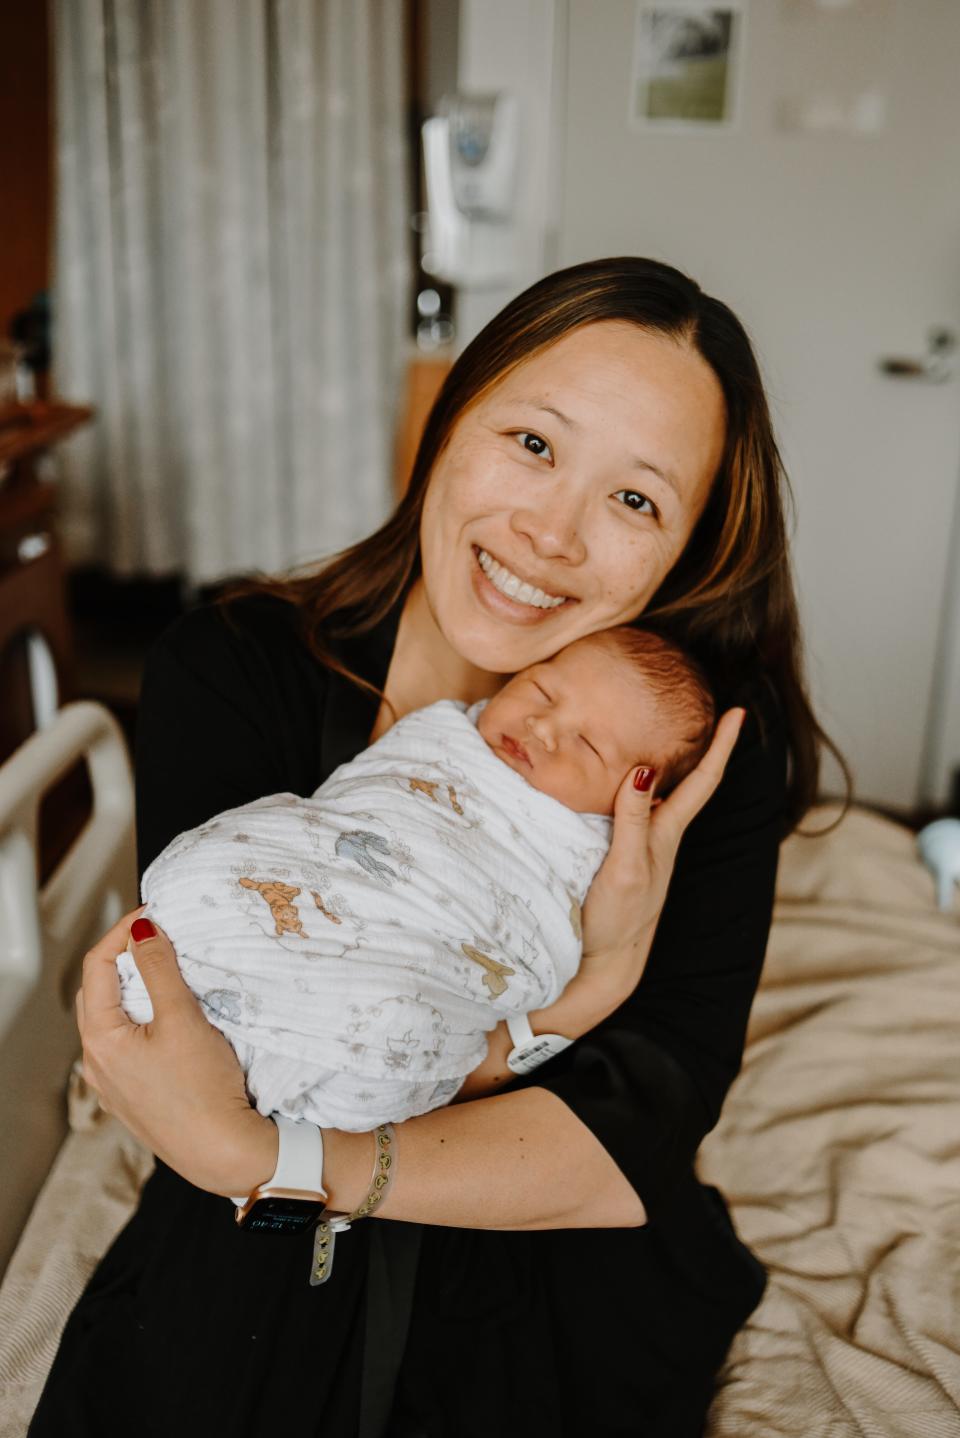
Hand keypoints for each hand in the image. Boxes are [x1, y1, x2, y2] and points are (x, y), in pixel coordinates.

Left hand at [76, 909, 277, 1195]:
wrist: (224, 1152)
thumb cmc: (202, 1091)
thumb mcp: (182, 1018)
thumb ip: (159, 969)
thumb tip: (142, 930)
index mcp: (100, 1040)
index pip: (97, 966)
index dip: (122, 932)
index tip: (152, 914)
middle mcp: (98, 1062)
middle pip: (100, 991)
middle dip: (126, 959)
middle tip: (161, 938)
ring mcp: (115, 1082)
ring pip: (115, 1019)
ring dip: (137, 989)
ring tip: (170, 972)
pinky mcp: (136, 1095)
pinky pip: (130, 1044)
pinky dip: (145, 1018)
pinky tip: (173, 1018)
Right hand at [579, 707, 746, 983]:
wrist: (605, 965)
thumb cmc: (617, 920)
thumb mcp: (626, 867)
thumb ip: (633, 820)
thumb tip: (644, 769)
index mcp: (667, 833)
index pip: (703, 780)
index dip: (722, 746)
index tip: (739, 712)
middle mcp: (662, 835)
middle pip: (691, 782)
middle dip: (704, 745)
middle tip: (708, 709)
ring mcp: (646, 848)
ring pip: (667, 795)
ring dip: (674, 764)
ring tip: (672, 732)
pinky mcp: (626, 857)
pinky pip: (641, 810)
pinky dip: (641, 787)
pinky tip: (629, 782)